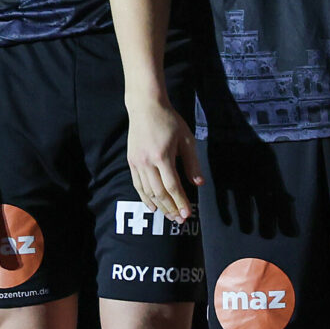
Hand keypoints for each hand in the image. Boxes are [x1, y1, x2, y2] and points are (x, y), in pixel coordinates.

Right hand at [125, 99, 205, 227]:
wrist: (145, 108)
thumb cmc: (170, 121)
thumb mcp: (186, 139)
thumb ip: (192, 163)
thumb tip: (199, 184)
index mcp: (162, 156)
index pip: (172, 186)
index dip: (181, 202)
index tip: (188, 214)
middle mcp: (147, 162)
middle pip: (159, 192)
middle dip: (170, 208)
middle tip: (179, 220)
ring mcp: (137, 163)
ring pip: (147, 191)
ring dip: (159, 206)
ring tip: (169, 216)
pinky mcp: (131, 162)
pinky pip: (138, 184)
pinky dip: (145, 197)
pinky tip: (152, 206)